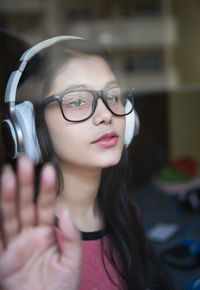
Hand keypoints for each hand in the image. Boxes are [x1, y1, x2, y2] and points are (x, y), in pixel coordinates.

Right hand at [0, 156, 80, 289]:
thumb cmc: (60, 288)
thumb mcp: (72, 261)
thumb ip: (70, 236)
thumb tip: (65, 211)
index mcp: (46, 234)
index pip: (46, 206)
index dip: (47, 188)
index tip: (49, 169)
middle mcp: (29, 235)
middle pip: (26, 205)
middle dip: (25, 183)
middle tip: (24, 162)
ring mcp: (14, 244)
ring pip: (10, 215)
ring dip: (8, 195)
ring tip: (7, 174)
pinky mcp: (3, 257)